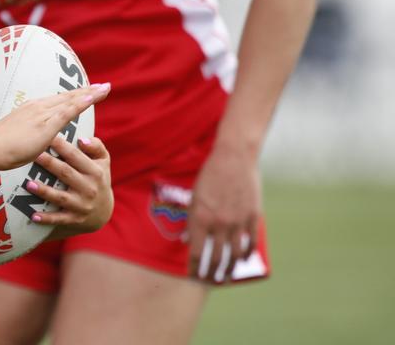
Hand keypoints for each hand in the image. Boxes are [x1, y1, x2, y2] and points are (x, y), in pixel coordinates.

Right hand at [0, 83, 109, 170]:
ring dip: (90, 94)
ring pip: (71, 100)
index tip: (88, 92)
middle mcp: (39, 106)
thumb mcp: (16, 135)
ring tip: (105, 88)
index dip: (75, 95)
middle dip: (87, 90)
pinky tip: (93, 98)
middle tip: (103, 86)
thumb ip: (27, 133)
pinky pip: (68, 111)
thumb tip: (32, 137)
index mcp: (32, 109)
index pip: (59, 100)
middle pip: (68, 96)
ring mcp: (43, 113)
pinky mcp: (46, 123)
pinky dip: (82, 103)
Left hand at [29, 135, 112, 237]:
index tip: (47, 136)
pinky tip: (33, 216)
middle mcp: (89, 188)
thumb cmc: (98, 177)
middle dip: (49, 163)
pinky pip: (59, 219)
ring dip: (44, 191)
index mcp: (95, 171)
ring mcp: (82, 205)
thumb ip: (96, 146)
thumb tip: (81, 139)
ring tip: (29, 184)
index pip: (76, 156)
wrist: (103, 210)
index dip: (61, 146)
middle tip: (33, 154)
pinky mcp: (75, 219)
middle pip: (65, 173)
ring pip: (60, 197)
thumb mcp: (103, 161)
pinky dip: (47, 218)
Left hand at [186, 144, 261, 282]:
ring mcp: (237, 221)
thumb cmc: (209, 176)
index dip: (195, 268)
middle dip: (212, 274)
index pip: (196, 253)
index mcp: (200, 218)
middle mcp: (219, 223)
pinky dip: (247, 254)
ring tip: (226, 276)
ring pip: (235, 255)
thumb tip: (188, 240)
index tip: (194, 277)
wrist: (233, 158)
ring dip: (230, 269)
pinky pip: (250, 243)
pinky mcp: (253, 217)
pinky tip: (243, 259)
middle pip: (216, 259)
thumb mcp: (194, 197)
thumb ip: (192, 221)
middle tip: (210, 282)